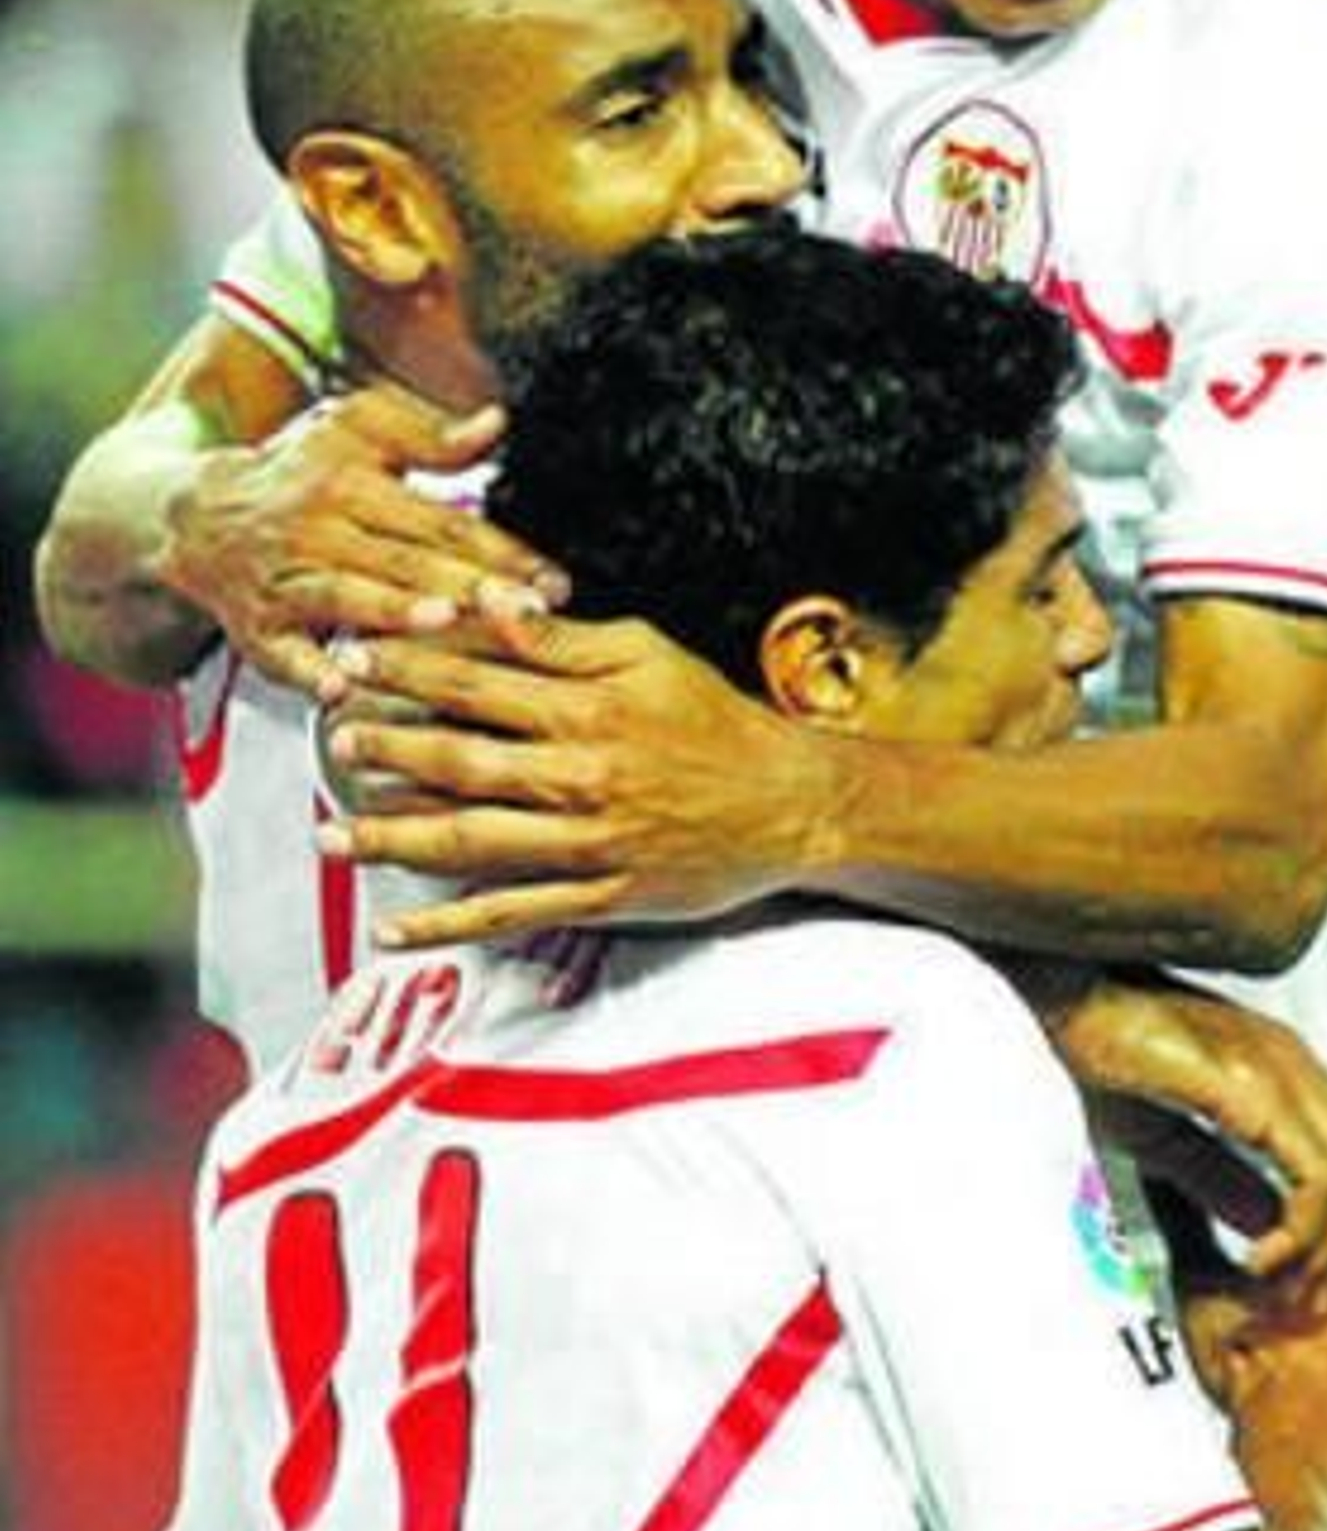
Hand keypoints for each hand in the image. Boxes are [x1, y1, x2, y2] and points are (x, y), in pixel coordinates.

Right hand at [161, 386, 555, 690]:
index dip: (499, 550)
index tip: (552, 582)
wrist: (194, 516)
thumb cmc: (297, 470)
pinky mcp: (258, 628)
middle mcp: (318, 529)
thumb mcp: (355, 429)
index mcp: (351, 480)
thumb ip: (429, 435)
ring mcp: (286, 580)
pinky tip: (340, 689)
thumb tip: (497, 422)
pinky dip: (307, 671)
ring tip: (443, 621)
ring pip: (348, 598)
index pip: (440, 520)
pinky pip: (282, 653)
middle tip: (527, 612)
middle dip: (470, 587)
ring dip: (394, 611)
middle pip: (405, 561)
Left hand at [315, 594, 837, 944]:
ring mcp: (585, 843)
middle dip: (387, 749)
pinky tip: (396, 926)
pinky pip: (510, 912)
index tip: (354, 659)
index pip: (477, 683)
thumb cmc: (717, 722)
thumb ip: (562, 638)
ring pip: (471, 841)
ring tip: (333, 834)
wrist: (790, 803)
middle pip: (461, 761)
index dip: (407, 669)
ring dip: (393, 836)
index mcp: (587, 709)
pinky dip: (448, 924)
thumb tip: (491, 603)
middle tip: (333, 739)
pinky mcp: (597, 895)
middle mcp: (579, 777)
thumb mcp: (647, 655)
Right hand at [1022, 968, 1326, 1278]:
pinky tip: (1258, 1260)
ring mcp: (1280, 1071)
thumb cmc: (1103, 1050)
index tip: (1304, 1270)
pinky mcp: (1253, 1090)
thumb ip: (1217, 1175)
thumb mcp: (1161, 1133)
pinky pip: (1314, 1173)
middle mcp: (1296, 1063)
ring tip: (1279, 1281)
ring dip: (1326, 1245)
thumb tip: (1264, 1224)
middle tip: (1301, 1293)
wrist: (1066, 994)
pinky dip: (1300, 1230)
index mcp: (1285, 1066)